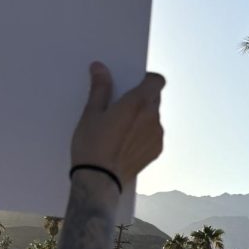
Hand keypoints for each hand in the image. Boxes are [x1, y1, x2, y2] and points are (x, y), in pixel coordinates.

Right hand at [71, 62, 164, 187]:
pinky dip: (144, 133)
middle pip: (154, 98)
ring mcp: (157, 134)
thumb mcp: (91, 113)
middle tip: (120, 106)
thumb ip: (100, 88)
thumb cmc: (92, 145)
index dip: (147, 79)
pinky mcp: (156, 150)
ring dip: (143, 116)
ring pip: (154, 116)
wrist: (99, 181)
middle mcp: (153, 116)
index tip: (133, 83)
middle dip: (141, 98)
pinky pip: (153, 133)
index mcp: (138, 103)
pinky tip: (125, 142)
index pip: (157, 80)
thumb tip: (100, 67)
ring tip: (120, 128)